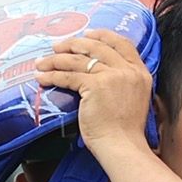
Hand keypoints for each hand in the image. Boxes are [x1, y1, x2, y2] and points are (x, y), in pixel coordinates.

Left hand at [35, 28, 152, 162]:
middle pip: (97, 46)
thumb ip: (122, 83)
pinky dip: (53, 75)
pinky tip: (42, 77)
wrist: (123, 147)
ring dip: (56, 59)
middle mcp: (128, 70)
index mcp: (140, 72)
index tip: (87, 34)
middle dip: (73, 44)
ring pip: (78, 60)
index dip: (102, 35)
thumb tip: (100, 76)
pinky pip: (69, 76)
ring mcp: (112, 76)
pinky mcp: (95, 85)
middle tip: (57, 47)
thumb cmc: (125, 133)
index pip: (122, 43)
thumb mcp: (132, 100)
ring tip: (42, 62)